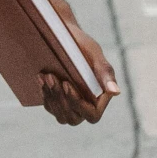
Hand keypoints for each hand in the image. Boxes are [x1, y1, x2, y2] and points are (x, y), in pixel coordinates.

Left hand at [37, 12, 118, 126]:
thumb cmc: (84, 47)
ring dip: (52, 97)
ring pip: (61, 115)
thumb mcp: (95, 55)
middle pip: (73, 118)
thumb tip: (116, 92)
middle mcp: (86, 106)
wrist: (64, 39)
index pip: (92, 115)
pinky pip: (50, 106)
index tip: (67, 84)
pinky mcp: (57, 101)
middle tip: (52, 76)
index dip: (79, 104)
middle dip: (61, 99)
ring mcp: (70, 106)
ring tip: (46, 75)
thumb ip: (105, 73)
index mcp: (100, 98)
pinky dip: (44, 92)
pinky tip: (41, 76)